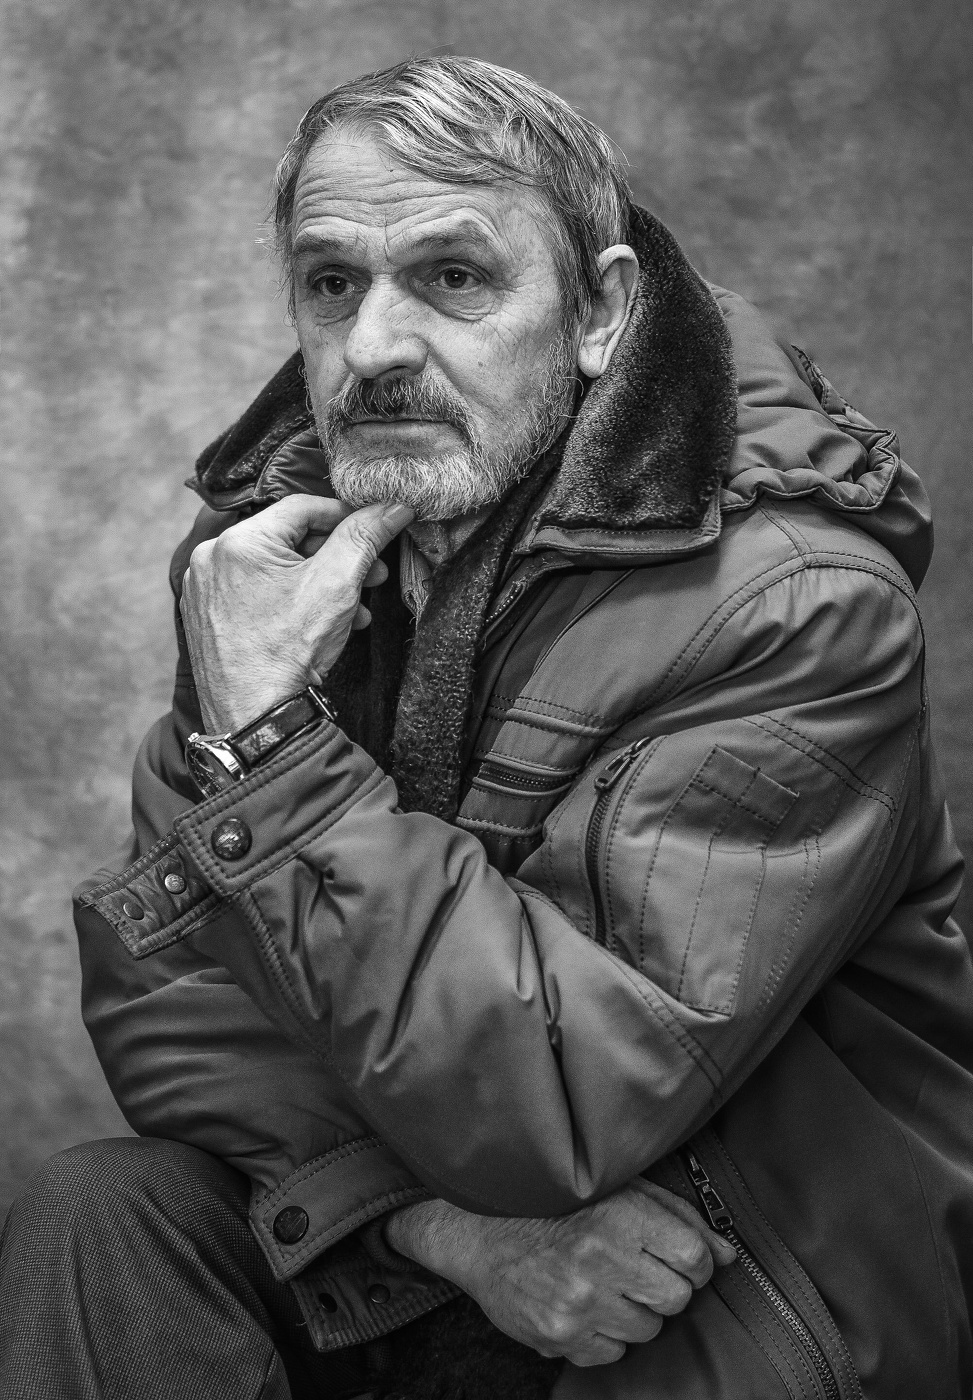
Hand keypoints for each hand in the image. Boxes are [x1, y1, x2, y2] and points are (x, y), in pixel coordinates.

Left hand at [180, 496, 413, 732]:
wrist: (255, 719)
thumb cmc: (288, 653)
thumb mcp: (337, 584)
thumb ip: (365, 537)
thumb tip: (392, 506)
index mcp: (237, 542)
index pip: (302, 507)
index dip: (347, 516)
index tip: (377, 528)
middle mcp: (212, 560)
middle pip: (289, 540)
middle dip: (338, 557)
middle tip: (374, 574)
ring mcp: (206, 592)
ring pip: (276, 571)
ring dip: (321, 584)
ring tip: (355, 609)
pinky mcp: (209, 621)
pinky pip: (258, 596)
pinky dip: (293, 603)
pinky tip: (325, 625)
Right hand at [384, 1179, 734, 1367]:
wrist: (480, 1234)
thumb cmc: (556, 1205)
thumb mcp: (619, 1190)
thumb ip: (678, 1217)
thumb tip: (728, 1253)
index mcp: (618, 1214)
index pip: (695, 1258)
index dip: (694, 1259)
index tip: (678, 1255)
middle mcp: (600, 1258)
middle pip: (677, 1297)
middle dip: (664, 1286)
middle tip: (636, 1268)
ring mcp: (579, 1303)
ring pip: (649, 1329)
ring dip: (634, 1310)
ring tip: (603, 1281)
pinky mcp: (560, 1337)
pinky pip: (614, 1352)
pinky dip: (605, 1333)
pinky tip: (583, 1302)